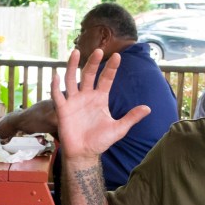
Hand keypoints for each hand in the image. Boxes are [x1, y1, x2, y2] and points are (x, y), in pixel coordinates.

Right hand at [51, 48, 149, 163]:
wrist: (84, 153)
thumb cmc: (100, 141)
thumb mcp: (119, 129)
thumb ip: (131, 117)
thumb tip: (148, 108)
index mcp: (100, 98)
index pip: (106, 79)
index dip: (111, 68)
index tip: (118, 56)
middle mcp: (86, 96)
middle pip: (89, 74)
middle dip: (94, 62)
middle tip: (99, 50)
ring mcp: (74, 101)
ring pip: (72, 79)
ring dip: (73, 66)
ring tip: (76, 52)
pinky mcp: (63, 110)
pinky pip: (58, 95)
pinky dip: (56, 85)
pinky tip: (56, 75)